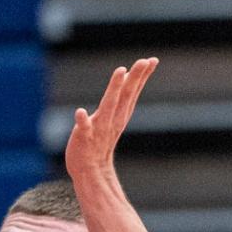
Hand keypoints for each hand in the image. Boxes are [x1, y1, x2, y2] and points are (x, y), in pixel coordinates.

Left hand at [65, 57, 157, 178]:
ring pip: (108, 106)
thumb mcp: (114, 117)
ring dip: (114, 89)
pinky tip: (79, 112)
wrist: (91, 171)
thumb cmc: (100, 141)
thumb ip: (121, 98)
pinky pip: (83, 129)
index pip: (133, 92)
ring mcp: (99, 128)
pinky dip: (83, 121)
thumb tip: (127, 74)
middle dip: (134, 78)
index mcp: (120, 114)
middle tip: (143, 61)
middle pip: (125, 95)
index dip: (142, 76)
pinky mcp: (84, 138)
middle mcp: (113, 119)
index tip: (152, 60)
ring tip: (120, 72)